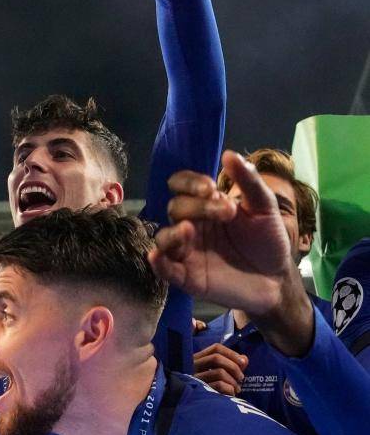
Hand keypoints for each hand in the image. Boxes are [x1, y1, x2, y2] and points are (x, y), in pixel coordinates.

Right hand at [150, 151, 314, 354]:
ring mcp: (187, 251)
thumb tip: (229, 154)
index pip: (181, 186)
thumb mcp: (265, 208)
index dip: (189, 183)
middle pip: (176, 208)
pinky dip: (158, 262)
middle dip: (197, 206)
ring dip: (173, 232)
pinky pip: (164, 269)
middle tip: (227, 213)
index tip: (211, 187)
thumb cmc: (267, 241)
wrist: (277, 280)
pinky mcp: (186, 277)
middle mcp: (191, 226)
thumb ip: (249, 182)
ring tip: (188, 231)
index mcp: (205, 205)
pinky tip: (157, 256)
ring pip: (163, 236)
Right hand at [192, 343, 247, 395]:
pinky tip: (231, 394)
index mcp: (199, 359)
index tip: (243, 362)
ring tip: (237, 388)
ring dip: (233, 381)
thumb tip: (244, 358)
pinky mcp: (199, 391)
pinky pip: (219, 385)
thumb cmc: (215, 388)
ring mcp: (195, 379)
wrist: (204, 408)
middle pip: (216, 358)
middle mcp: (193, 366)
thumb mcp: (224, 374)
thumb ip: (234, 364)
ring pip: (219, 372)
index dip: (232, 353)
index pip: (216, 348)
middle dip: (234, 367)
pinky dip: (230, 389)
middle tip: (241, 377)